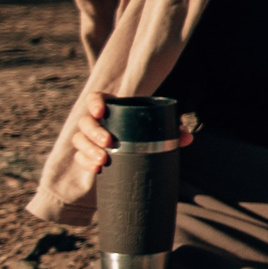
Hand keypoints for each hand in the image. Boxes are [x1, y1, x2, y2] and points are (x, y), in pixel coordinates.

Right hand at [67, 90, 190, 195]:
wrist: (141, 152)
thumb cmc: (149, 134)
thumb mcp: (159, 130)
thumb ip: (173, 131)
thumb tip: (187, 138)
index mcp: (111, 108)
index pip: (95, 99)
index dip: (94, 103)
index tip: (100, 111)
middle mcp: (96, 121)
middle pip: (85, 122)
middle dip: (94, 132)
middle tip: (109, 143)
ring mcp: (89, 138)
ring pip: (79, 139)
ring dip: (88, 149)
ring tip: (103, 159)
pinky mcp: (87, 153)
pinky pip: (80, 156)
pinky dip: (86, 162)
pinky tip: (96, 169)